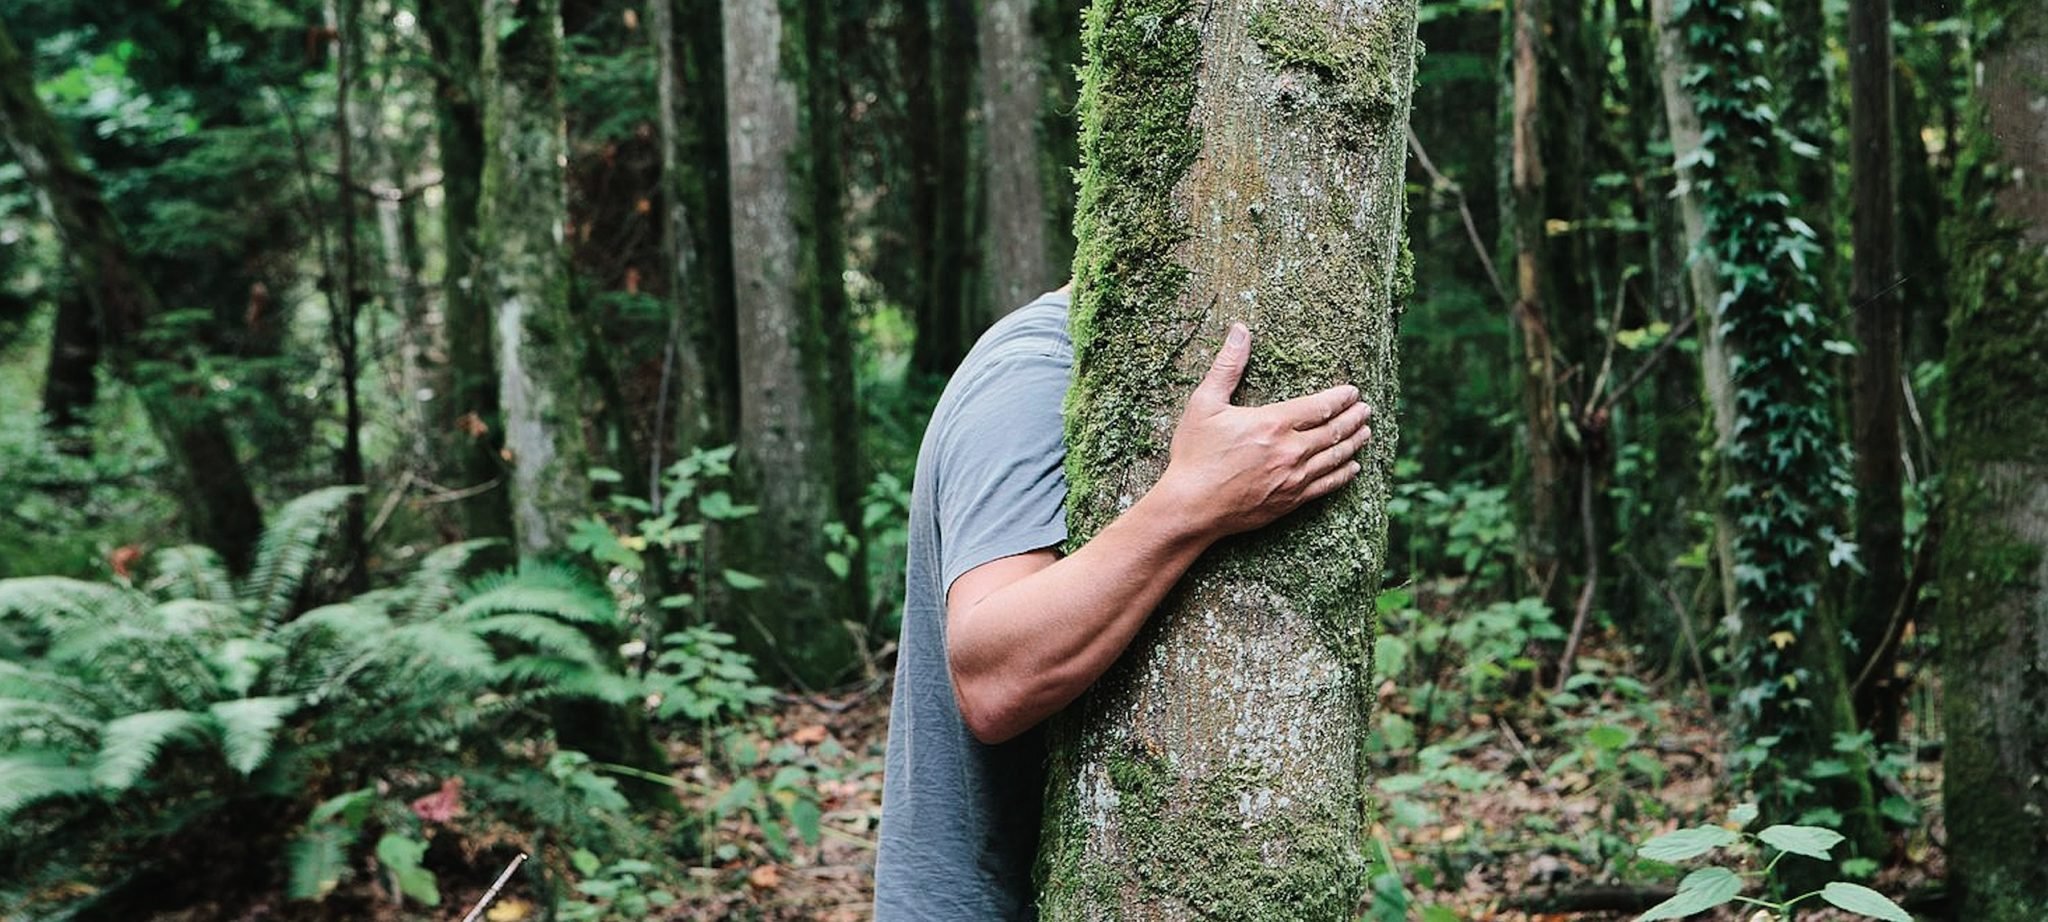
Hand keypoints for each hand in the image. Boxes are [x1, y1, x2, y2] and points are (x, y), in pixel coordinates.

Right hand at [1153, 323, 1371, 540]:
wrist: (1190, 506)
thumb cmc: (1194, 454)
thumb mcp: (1205, 404)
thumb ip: (1227, 366)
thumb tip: (1240, 330)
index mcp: (1272, 423)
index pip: (1318, 406)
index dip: (1340, 398)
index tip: (1353, 392)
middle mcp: (1289, 450)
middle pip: (1332, 431)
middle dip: (1353, 418)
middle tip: (1366, 409)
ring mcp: (1292, 478)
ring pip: (1334, 458)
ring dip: (1354, 443)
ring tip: (1366, 433)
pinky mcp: (1290, 501)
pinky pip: (1326, 486)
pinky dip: (1343, 475)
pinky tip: (1353, 468)